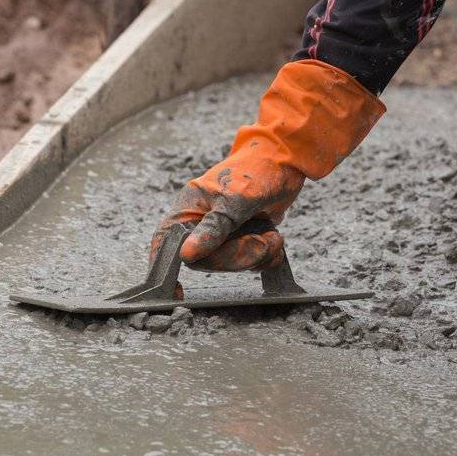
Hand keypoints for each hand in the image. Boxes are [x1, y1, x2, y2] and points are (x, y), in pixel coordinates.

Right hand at [150, 59, 385, 273]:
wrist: (288, 162)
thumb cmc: (257, 171)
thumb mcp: (235, 199)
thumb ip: (214, 230)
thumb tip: (187, 255)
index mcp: (189, 209)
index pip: (168, 244)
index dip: (169, 269)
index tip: (179, 293)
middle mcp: (202, 223)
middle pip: (208, 261)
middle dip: (239, 256)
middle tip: (261, 240)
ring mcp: (225, 234)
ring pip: (232, 264)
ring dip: (257, 254)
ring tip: (271, 234)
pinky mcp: (245, 239)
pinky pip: (250, 262)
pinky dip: (266, 255)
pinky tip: (274, 238)